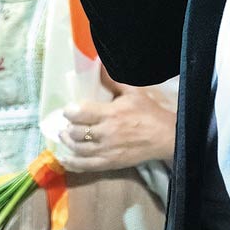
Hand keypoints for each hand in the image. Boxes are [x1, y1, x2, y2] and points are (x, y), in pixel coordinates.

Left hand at [54, 73, 175, 172]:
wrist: (164, 137)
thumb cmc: (149, 112)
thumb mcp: (133, 92)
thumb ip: (113, 80)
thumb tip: (99, 64)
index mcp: (111, 113)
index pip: (80, 113)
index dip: (70, 111)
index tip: (69, 109)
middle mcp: (106, 133)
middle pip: (76, 132)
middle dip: (68, 127)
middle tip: (68, 124)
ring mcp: (106, 151)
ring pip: (78, 149)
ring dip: (67, 142)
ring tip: (65, 136)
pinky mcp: (109, 164)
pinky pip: (85, 165)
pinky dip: (72, 163)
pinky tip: (64, 158)